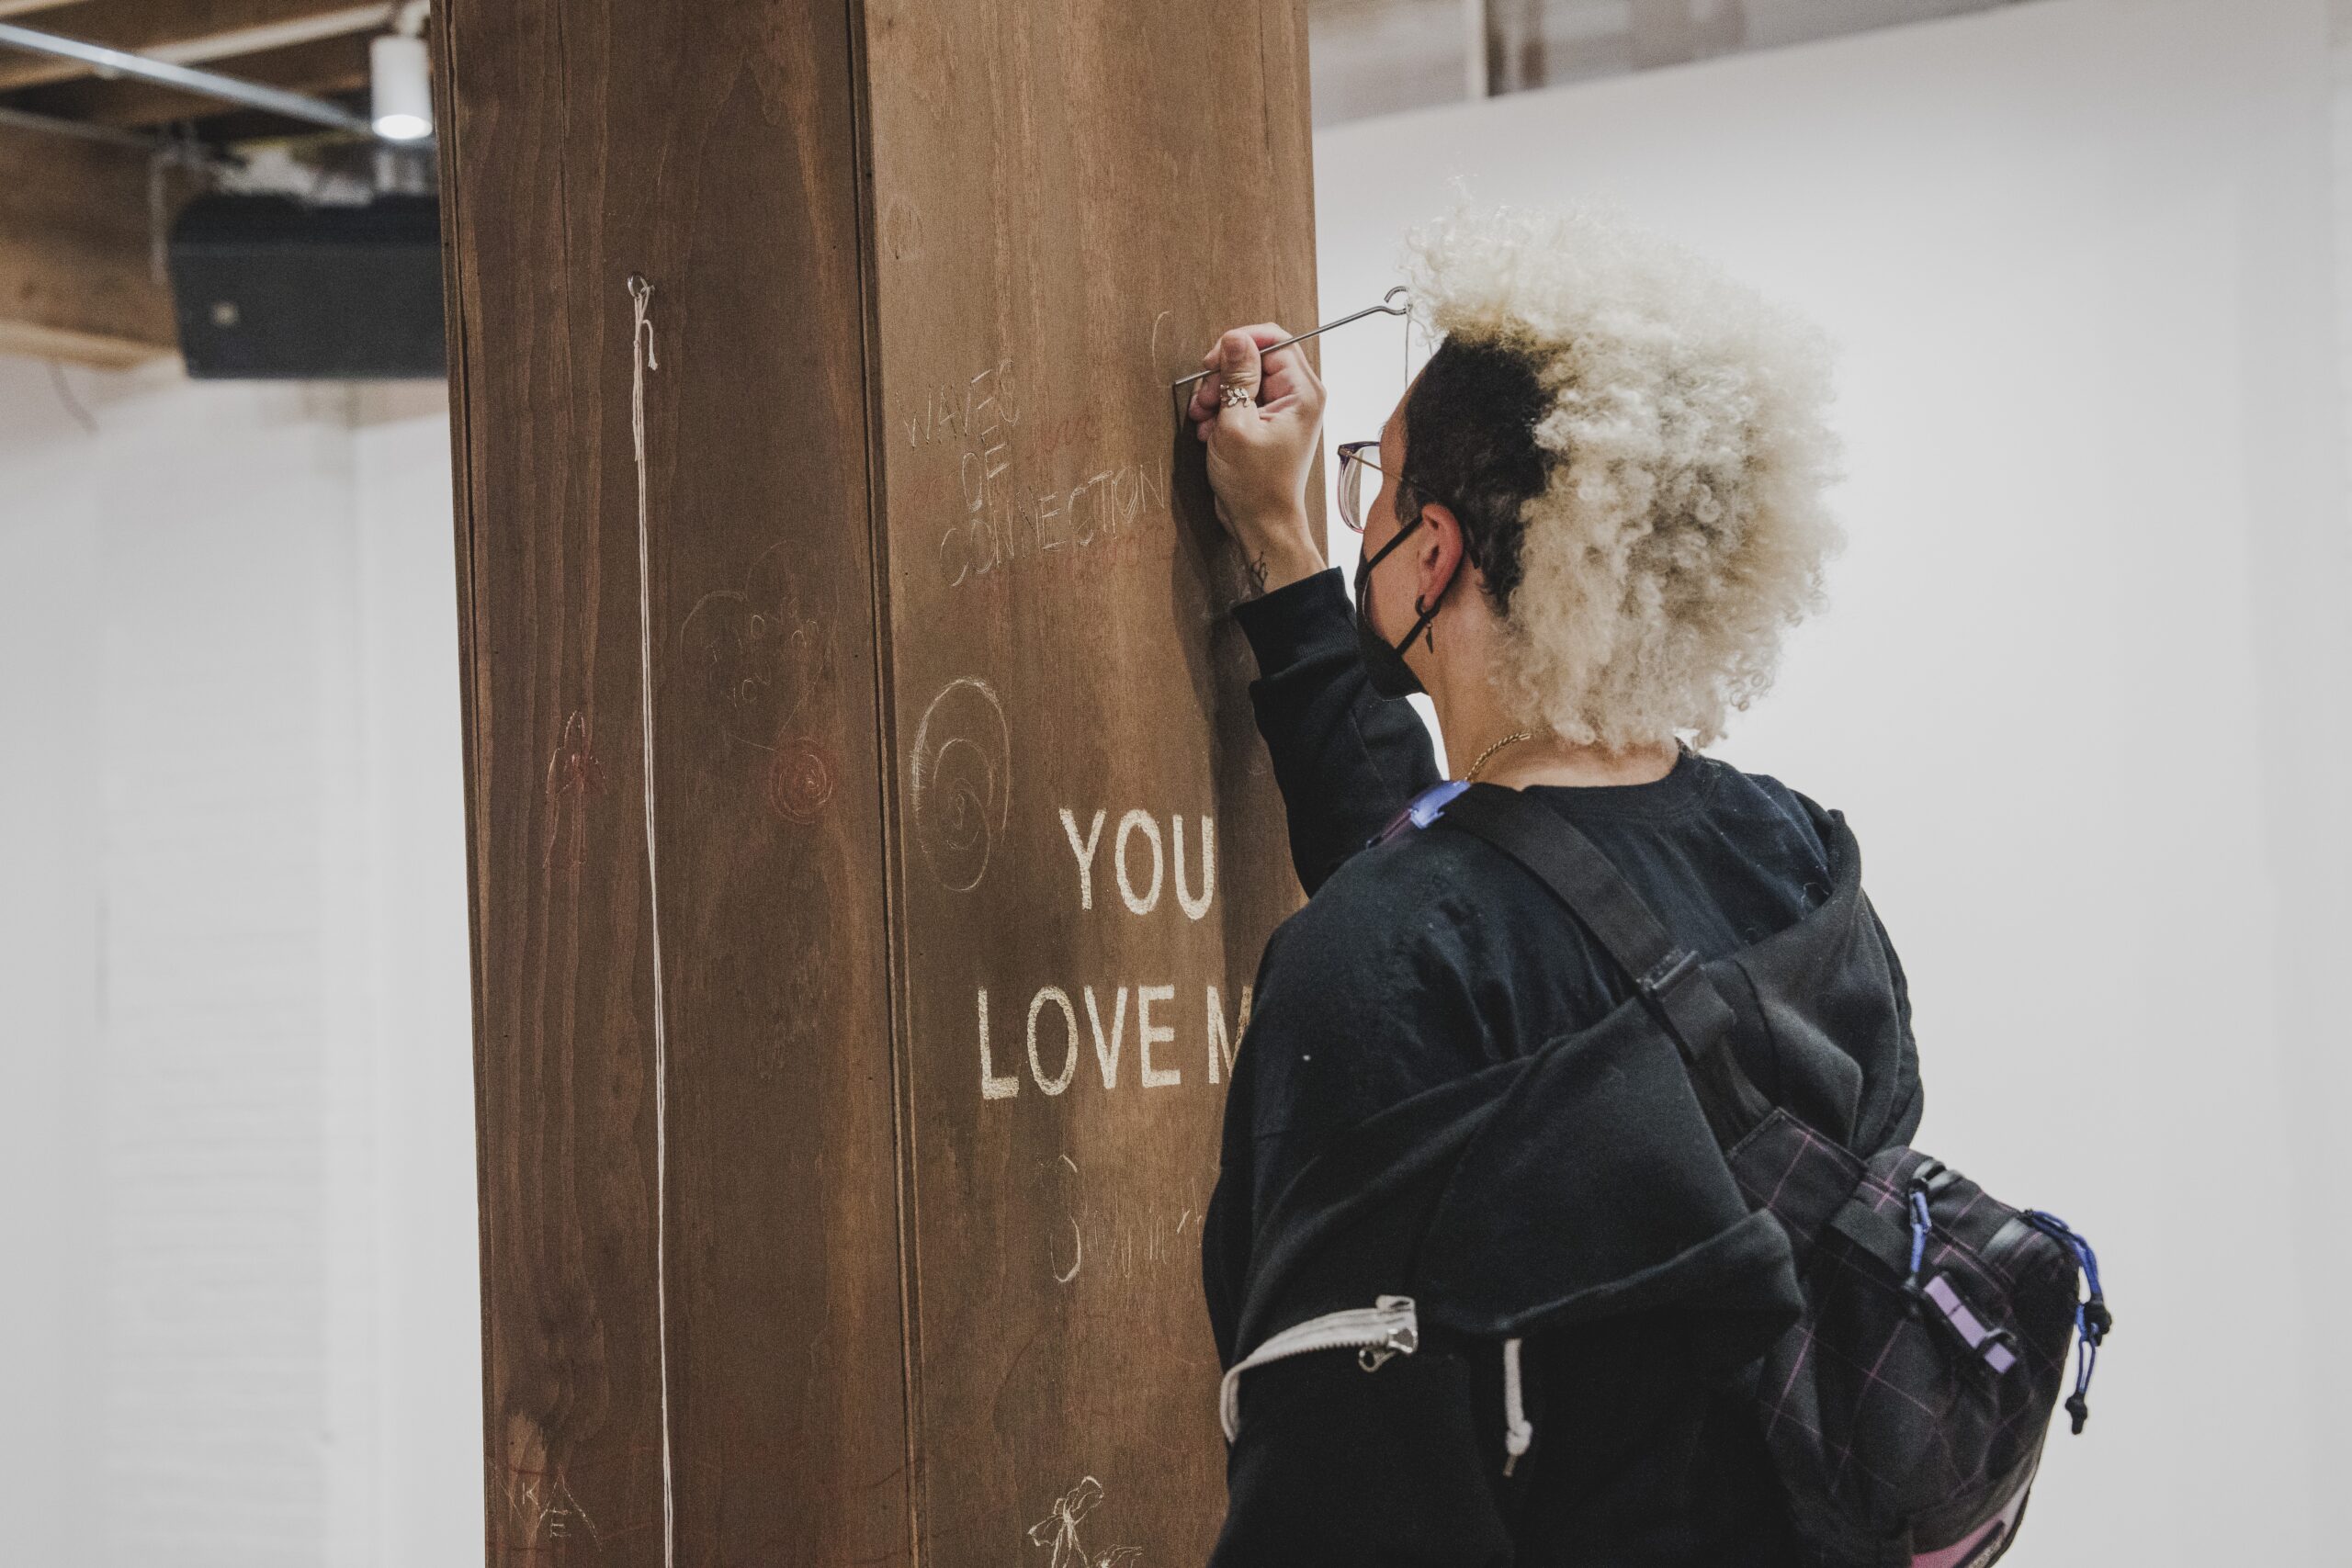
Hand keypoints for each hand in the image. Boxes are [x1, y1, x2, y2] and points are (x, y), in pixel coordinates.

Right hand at [1186, 324, 1326, 593]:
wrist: (1261, 523)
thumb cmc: (1255, 485)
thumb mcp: (1235, 424)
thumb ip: (1235, 377)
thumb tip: (1234, 338)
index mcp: (1302, 392)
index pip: (1274, 340)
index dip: (1238, 344)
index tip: (1213, 362)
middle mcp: (1299, 395)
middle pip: (1256, 358)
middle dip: (1222, 375)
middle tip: (1204, 399)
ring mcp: (1284, 409)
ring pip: (1244, 379)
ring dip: (1217, 394)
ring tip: (1204, 419)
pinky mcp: (1269, 421)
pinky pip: (1242, 399)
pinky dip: (1222, 410)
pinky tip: (1210, 430)